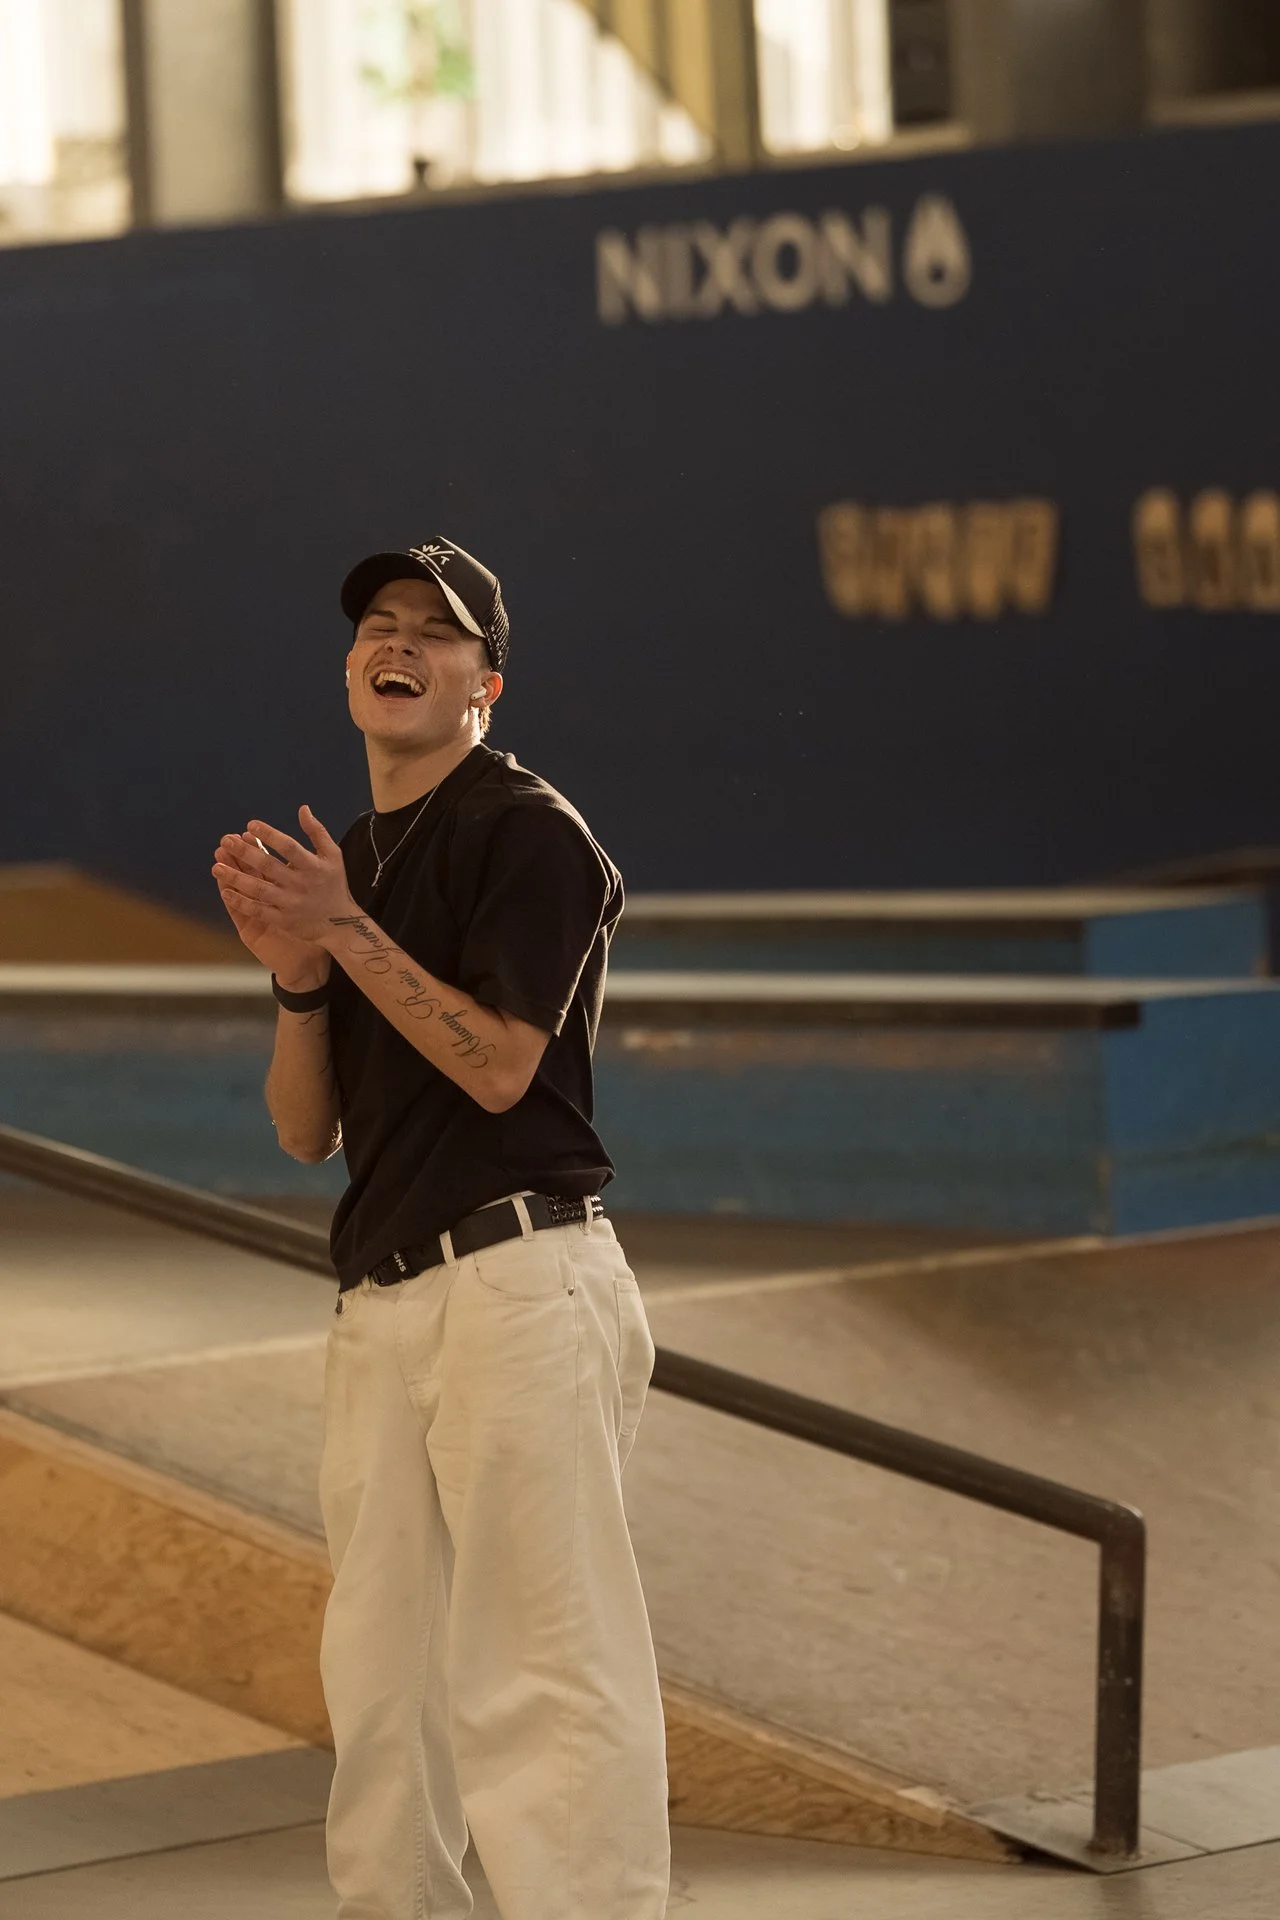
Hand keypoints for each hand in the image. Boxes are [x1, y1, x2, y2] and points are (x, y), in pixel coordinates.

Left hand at [212, 806, 354, 959]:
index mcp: (313, 866)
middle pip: (269, 866)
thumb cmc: (333, 883)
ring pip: (259, 889)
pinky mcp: (284, 920)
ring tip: (216, 866)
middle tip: (225, 840)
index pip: (289, 847)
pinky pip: (258, 911)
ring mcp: (291, 903)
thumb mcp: (332, 855)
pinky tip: (225, 891)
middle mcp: (301, 884)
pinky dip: (241, 902)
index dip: (269, 835)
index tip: (251, 824)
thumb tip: (302, 808)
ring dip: (236, 878)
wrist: (340, 924)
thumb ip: (317, 831)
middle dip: (245, 852)